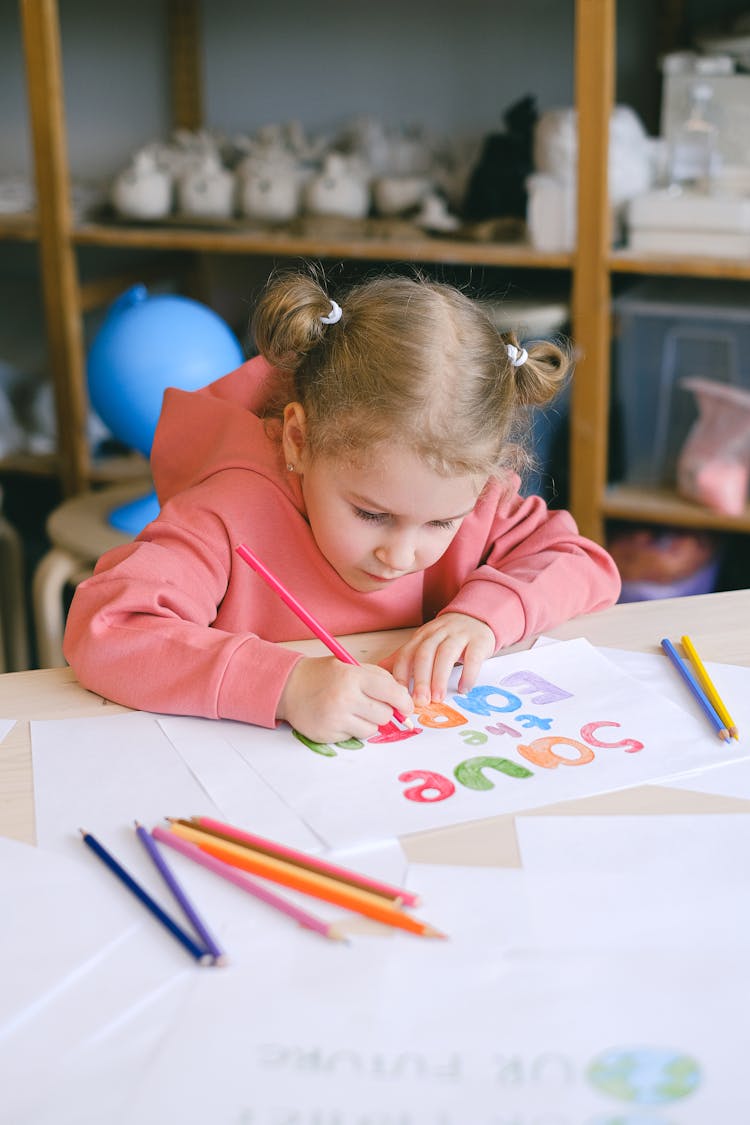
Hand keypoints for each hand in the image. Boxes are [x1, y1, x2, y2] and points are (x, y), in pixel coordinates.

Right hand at [276, 656, 413, 743]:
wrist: (290, 687)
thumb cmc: (325, 675)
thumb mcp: (352, 667)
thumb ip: (379, 679)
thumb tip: (404, 701)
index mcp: (353, 677)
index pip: (392, 693)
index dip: (404, 702)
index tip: (407, 707)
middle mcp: (345, 698)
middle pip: (385, 715)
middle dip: (384, 712)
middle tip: (371, 704)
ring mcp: (335, 719)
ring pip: (372, 730)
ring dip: (368, 722)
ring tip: (353, 710)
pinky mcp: (327, 735)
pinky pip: (354, 737)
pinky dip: (352, 729)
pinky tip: (339, 717)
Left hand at [382, 613, 494, 706]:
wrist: (476, 616)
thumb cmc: (447, 636)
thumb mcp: (424, 643)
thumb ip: (404, 657)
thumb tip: (378, 671)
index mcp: (422, 636)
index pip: (407, 653)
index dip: (402, 673)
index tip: (399, 695)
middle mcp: (438, 633)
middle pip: (425, 653)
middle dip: (421, 679)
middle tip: (420, 701)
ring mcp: (460, 635)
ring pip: (446, 654)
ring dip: (440, 678)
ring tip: (438, 698)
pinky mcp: (479, 641)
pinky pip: (473, 657)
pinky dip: (468, 674)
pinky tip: (463, 688)